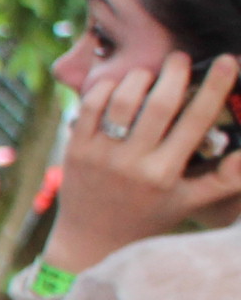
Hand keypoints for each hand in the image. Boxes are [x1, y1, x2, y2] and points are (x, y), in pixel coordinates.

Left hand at [44, 51, 240, 276]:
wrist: (90, 241)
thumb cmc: (147, 218)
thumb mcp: (189, 202)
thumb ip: (224, 179)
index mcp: (164, 174)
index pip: (195, 122)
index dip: (214, 88)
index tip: (227, 62)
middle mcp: (131, 163)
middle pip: (158, 105)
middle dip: (174, 73)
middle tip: (181, 58)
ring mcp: (99, 155)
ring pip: (121, 101)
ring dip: (139, 78)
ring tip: (151, 72)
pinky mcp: (74, 149)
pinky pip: (89, 107)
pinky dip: (106, 88)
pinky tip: (120, 84)